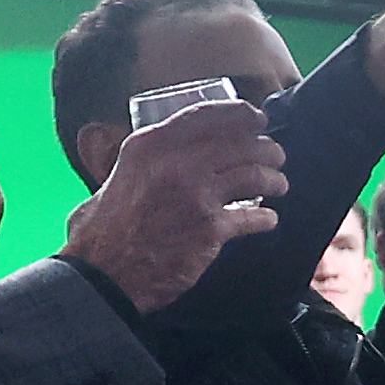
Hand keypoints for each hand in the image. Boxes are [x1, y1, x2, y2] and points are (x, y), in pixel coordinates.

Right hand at [62, 92, 286, 318]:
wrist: (105, 271)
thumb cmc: (105, 226)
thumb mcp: (121, 172)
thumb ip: (148, 158)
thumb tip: (176, 150)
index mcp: (151, 145)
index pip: (207, 116)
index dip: (241, 114)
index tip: (258, 118)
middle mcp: (176, 164)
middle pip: (239, 144)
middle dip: (266, 148)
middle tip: (275, 155)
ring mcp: (197, 196)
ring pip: (254, 176)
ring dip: (274, 179)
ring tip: (279, 184)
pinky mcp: (211, 229)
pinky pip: (253, 218)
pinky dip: (266, 218)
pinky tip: (269, 219)